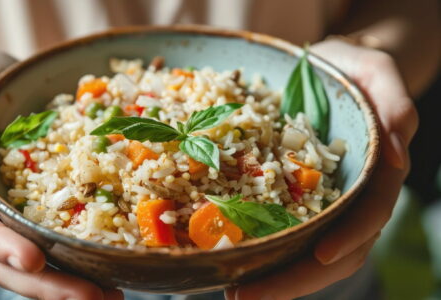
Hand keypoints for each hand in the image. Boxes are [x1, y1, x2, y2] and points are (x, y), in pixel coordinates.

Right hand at [0, 51, 122, 299]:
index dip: (2, 247)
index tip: (35, 261)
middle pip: (6, 261)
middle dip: (46, 284)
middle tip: (92, 298)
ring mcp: (13, 215)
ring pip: (33, 263)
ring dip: (67, 286)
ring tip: (110, 298)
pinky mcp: (39, 210)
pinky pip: (56, 243)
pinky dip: (79, 263)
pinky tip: (111, 274)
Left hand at [225, 39, 418, 298]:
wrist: (327, 69)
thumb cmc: (352, 70)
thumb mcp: (377, 72)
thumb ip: (395, 104)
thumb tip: (398, 152)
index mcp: (375, 174)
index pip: (367, 216)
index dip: (348, 238)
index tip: (319, 256)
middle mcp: (349, 197)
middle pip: (334, 251)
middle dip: (296, 278)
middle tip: (248, 296)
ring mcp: (320, 201)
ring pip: (307, 252)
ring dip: (275, 277)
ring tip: (234, 292)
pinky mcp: (292, 196)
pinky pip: (282, 231)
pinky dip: (264, 252)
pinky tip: (233, 261)